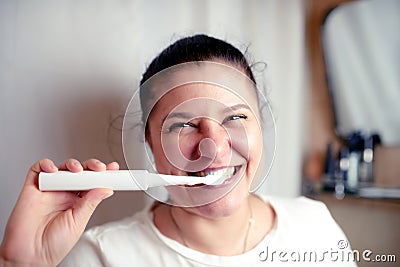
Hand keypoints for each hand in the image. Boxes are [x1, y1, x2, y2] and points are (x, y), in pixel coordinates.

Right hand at [0, 158, 117, 266]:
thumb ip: (90, 202)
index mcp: (78, 203)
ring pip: (62, 168)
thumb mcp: (78, 222)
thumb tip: (106, 188)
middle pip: (80, 172)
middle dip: (91, 166)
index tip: (113, 169)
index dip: (102, 175)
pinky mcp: (32, 188)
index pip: (92, 183)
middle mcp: (64, 194)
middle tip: (99, 168)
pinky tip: (53, 169)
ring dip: (72, 164)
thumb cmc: (53, 245)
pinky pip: (38, 170)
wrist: (30, 256)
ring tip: (78, 170)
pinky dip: (45, 165)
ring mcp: (49, 190)